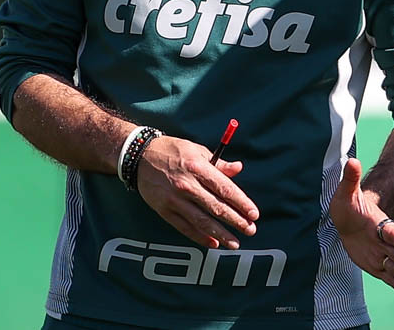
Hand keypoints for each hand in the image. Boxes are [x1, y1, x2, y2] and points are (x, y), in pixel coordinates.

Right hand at [136, 134, 259, 249]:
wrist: (139, 156)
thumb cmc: (173, 151)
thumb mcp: (197, 150)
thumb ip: (218, 164)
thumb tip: (238, 168)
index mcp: (197, 168)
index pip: (225, 188)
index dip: (241, 203)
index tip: (254, 213)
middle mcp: (186, 185)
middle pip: (216, 208)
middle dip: (236, 221)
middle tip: (250, 230)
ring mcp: (174, 200)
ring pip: (201, 221)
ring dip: (220, 234)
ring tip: (234, 243)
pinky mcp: (163, 210)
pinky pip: (184, 227)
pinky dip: (199, 237)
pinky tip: (213, 243)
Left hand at [330, 158, 393, 294]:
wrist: (346, 219)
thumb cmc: (347, 205)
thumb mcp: (346, 192)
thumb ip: (350, 179)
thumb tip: (352, 161)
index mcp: (379, 223)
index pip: (393, 235)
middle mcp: (383, 240)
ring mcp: (380, 252)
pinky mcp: (374, 263)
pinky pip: (385, 274)